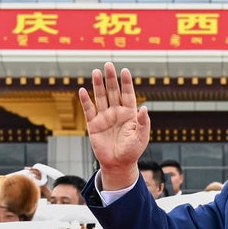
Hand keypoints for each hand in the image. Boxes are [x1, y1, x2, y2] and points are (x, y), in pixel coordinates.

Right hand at [78, 63, 151, 190]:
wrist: (118, 164)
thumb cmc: (132, 151)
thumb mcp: (141, 137)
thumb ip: (143, 123)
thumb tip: (144, 108)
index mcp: (129, 114)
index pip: (128, 94)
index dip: (126, 83)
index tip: (125, 70)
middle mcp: (116, 112)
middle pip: (113, 92)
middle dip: (111, 79)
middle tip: (108, 64)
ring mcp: (104, 117)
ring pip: (101, 97)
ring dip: (98, 85)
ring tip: (96, 72)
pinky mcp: (94, 125)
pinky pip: (89, 110)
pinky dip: (86, 100)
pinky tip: (83, 90)